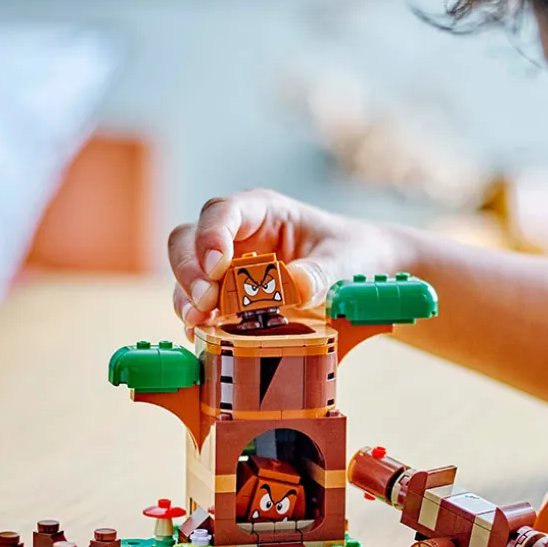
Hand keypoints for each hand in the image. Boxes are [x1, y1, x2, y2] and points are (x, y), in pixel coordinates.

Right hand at [169, 188, 410, 332]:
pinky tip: (203, 335)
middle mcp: (237, 235)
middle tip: (205, 303)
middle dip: (190, 271)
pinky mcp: (227, 296)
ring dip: (187, 299)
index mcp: (264, 211)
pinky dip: (198, 320)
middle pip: (189, 241)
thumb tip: (296, 286)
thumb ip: (322, 272)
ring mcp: (227, 265)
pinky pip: (199, 304)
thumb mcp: (344, 260)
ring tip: (199, 323)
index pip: (222, 212)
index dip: (212, 236)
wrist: (360, 270)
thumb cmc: (350, 253)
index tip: (217, 266)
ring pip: (187, 274)